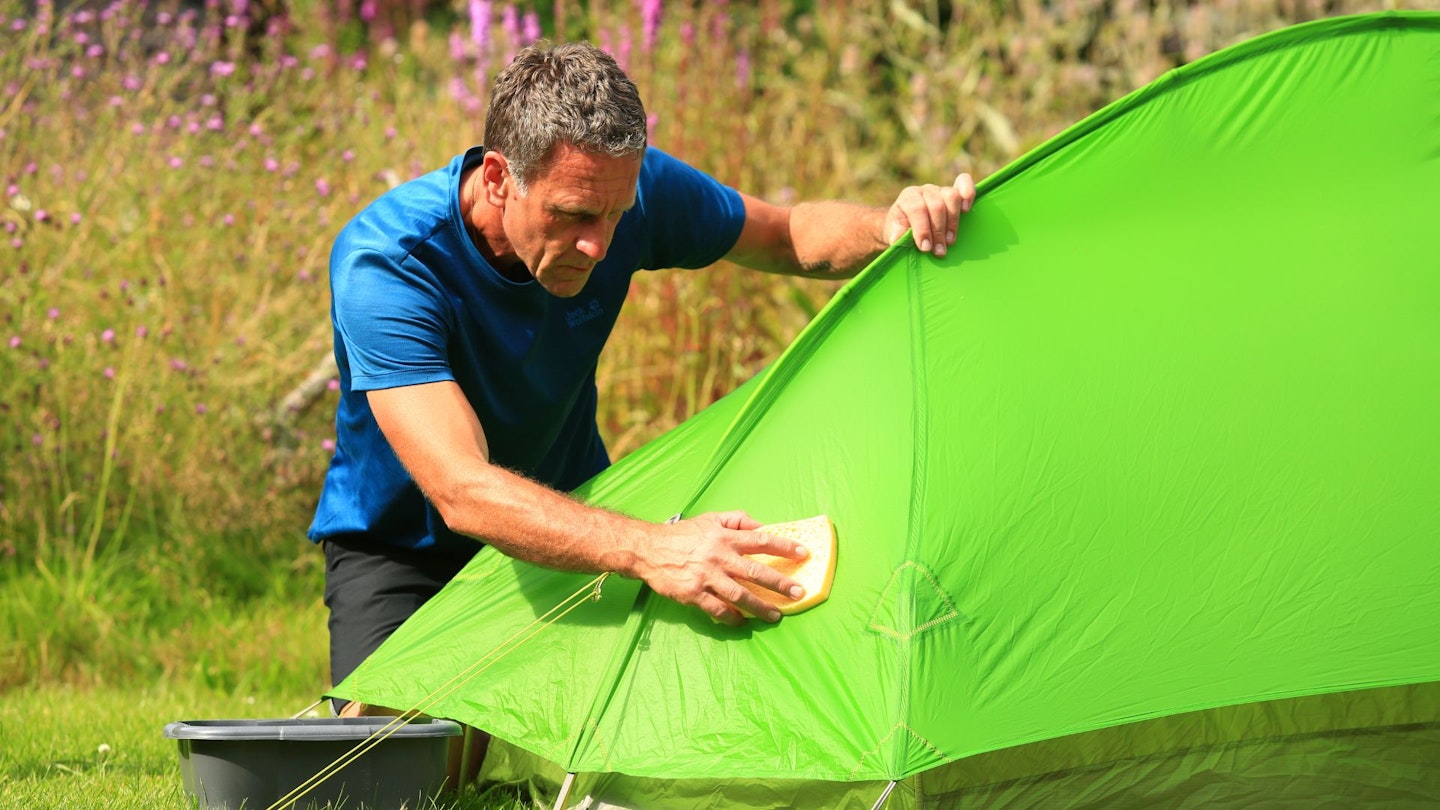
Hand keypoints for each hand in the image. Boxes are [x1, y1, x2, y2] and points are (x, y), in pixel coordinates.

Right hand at [630, 511, 810, 625]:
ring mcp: (706, 577)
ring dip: (760, 607)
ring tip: (776, 615)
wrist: (649, 549)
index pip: (761, 541)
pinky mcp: (693, 594)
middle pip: (755, 572)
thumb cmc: (684, 534)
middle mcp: (719, 557)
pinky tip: (742, 621)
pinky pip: (718, 609)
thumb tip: (761, 526)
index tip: (803, 554)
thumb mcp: (710, 519)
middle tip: (798, 593)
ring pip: (740, 595)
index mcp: (725, 537)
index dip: (784, 547)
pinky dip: (732, 617)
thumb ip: (737, 520)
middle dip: (779, 583)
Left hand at [882, 173, 975, 257]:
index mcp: (908, 198)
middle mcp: (924, 190)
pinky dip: (968, 194)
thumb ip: (898, 237)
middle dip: (938, 231)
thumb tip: (903, 241)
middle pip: (936, 205)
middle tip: (939, 251)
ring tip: (950, 241)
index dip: (922, 229)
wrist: (906, 224)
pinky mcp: (954, 192)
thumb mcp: (895, 235)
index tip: (925, 248)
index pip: (917, 209)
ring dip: (953, 222)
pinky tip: (966, 210)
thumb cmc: (901, 231)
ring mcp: (940, 189)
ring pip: (951, 197)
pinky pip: (964, 183)